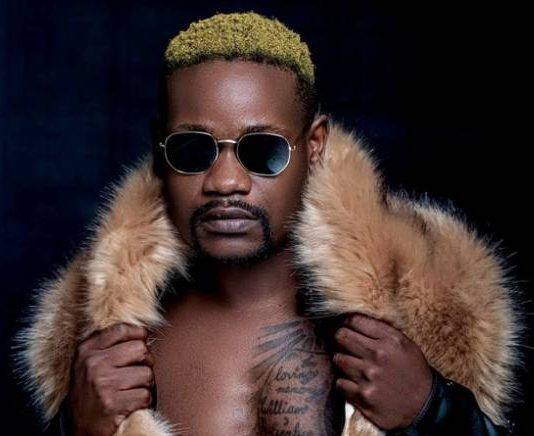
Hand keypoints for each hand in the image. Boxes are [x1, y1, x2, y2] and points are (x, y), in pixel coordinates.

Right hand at [66, 323, 154, 435]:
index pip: (122, 329)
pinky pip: (145, 395)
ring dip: (145, 385)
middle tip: (138, 372)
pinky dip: (143, 402)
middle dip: (146, 362)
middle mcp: (93, 364)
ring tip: (132, 390)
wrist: (80, 428)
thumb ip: (110, 345)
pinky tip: (130, 404)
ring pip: (147, 374)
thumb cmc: (92, 392)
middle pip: (140, 349)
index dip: (138, 334)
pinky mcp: (113, 403)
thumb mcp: (90, 363)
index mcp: (87, 350)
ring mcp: (103, 383)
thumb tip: (142, 331)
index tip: (142, 341)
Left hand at [333, 313, 432, 429]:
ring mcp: (370, 377)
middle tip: (343, 343)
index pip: (354, 321)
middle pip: (341, 337)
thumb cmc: (413, 372)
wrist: (426, 407)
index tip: (346, 326)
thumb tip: (355, 319)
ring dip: (342, 360)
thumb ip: (382, 330)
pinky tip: (354, 382)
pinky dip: (344, 382)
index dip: (346, 322)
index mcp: (390, 340)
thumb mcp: (406, 344)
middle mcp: (379, 356)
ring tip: (351, 364)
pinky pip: (340, 383)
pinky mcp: (364, 397)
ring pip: (338, 359)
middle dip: (340, 338)